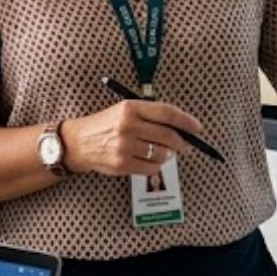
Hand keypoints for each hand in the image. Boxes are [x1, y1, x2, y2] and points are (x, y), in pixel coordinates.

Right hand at [62, 99, 204, 176]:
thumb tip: (182, 129)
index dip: (186, 121)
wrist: (79, 142)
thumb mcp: (125, 110)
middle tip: (185, 144)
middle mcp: (128, 125)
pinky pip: (151, 168)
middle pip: (169, 135)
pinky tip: (151, 160)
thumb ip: (151, 116)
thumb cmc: (107, 125)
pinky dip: (157, 166)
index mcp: (131, 107)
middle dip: (182, 142)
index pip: (167, 113)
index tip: (197, 128)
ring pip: (162, 154)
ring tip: (163, 152)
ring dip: (168, 155)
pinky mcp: (122, 164)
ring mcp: (124, 146)